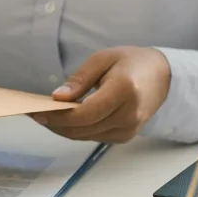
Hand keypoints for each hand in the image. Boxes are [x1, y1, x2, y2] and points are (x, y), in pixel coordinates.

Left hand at [34, 47, 171, 143]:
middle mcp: (129, 115)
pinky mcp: (125, 136)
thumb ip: (80, 79)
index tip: (38, 112)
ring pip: (86, 136)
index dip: (59, 117)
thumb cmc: (131, 63)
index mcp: (125, 91)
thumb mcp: (103, 59)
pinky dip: (76, 131)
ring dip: (63, 129)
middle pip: (83, 128)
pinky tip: (63, 121)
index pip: (86, 113)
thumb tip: (58, 97)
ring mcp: (129, 129)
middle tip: (35, 115)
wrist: (162, 78)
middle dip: (56, 124)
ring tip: (44, 117)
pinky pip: (93, 137)